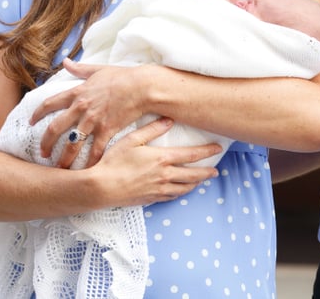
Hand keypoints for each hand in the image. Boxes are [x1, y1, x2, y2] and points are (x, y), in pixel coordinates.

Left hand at [31, 58, 158, 167]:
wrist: (142, 87)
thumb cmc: (123, 77)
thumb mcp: (99, 70)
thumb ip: (80, 68)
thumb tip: (66, 61)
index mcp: (78, 93)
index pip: (49, 103)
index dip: (37, 114)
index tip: (31, 122)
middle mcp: (81, 108)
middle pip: (55, 128)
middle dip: (45, 143)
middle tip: (42, 153)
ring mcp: (93, 121)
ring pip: (72, 144)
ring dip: (63, 158)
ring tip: (60, 169)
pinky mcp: (106, 131)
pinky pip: (94, 151)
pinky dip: (89, 163)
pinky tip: (85, 171)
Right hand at [91, 117, 221, 206]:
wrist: (101, 188)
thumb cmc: (114, 162)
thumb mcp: (132, 140)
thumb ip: (151, 129)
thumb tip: (169, 120)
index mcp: (162, 159)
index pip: (191, 155)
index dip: (207, 152)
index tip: (218, 149)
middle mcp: (164, 175)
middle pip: (193, 174)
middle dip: (206, 172)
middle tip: (216, 171)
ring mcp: (158, 189)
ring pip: (184, 188)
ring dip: (196, 184)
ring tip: (202, 180)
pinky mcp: (151, 199)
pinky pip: (172, 196)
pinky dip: (181, 193)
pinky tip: (182, 190)